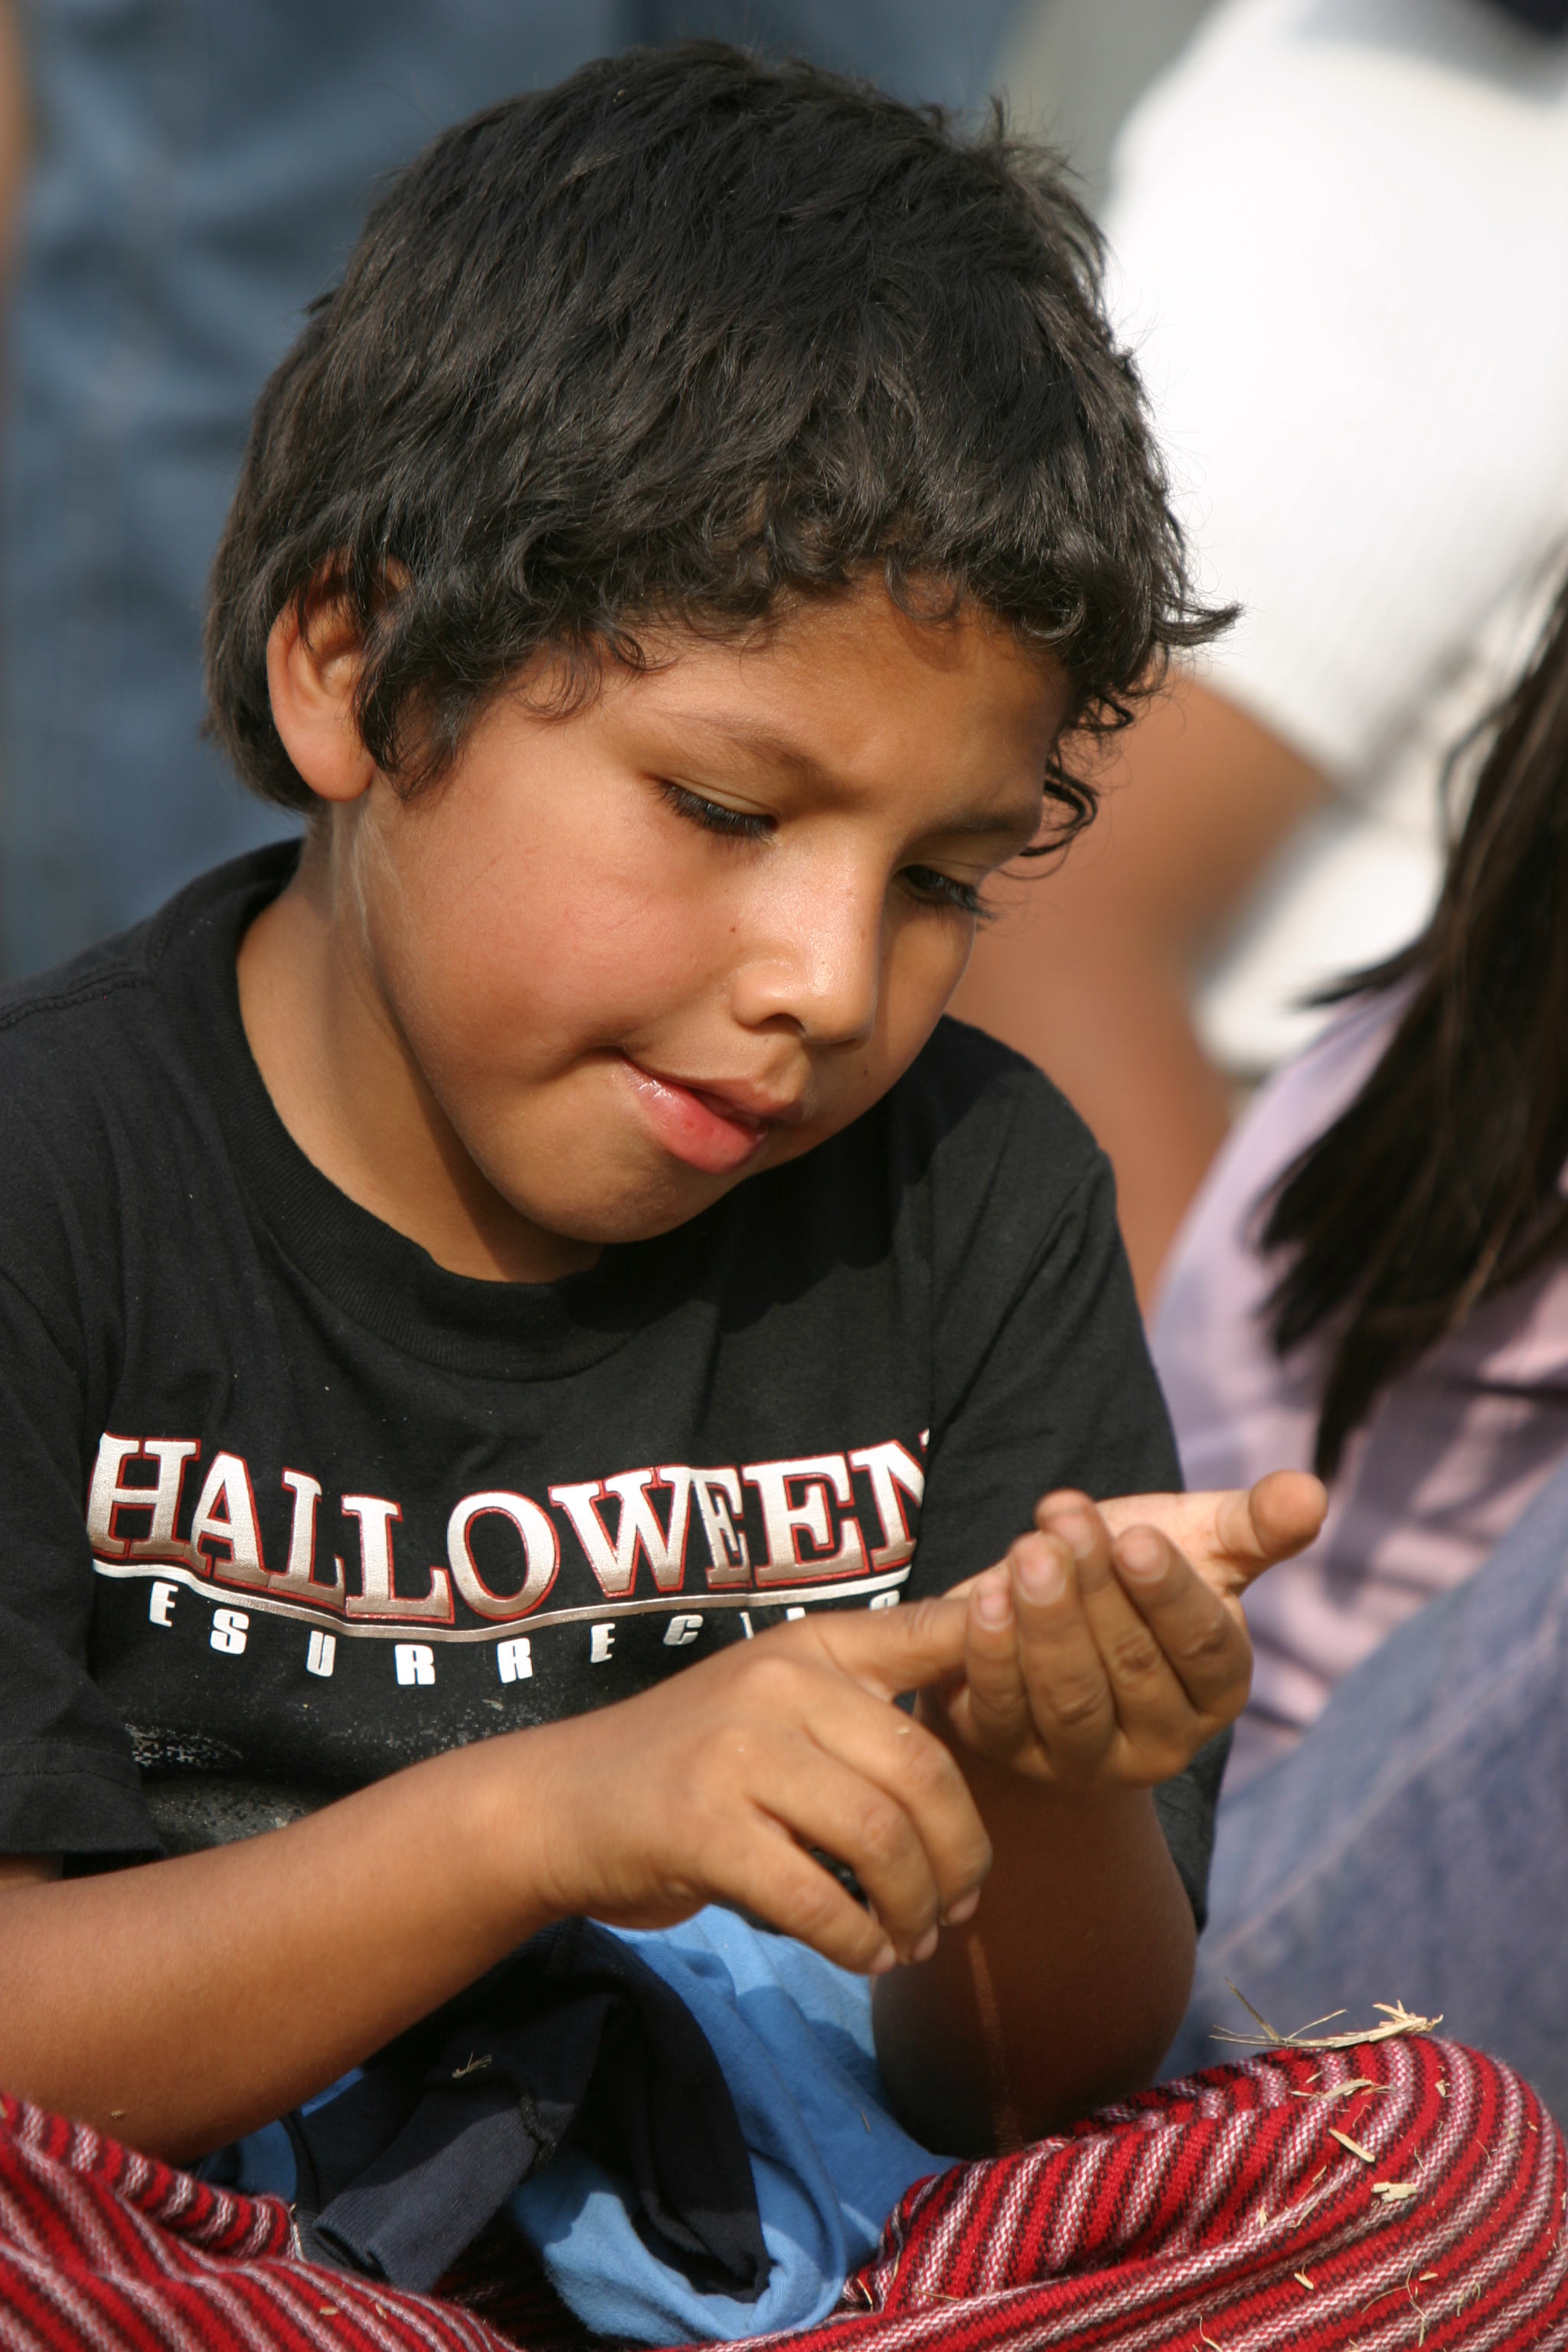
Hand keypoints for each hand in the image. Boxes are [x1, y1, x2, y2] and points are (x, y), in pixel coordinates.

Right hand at [527, 1602, 991, 1977]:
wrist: (564, 1802)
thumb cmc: (695, 1760)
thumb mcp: (779, 1699)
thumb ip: (869, 1696)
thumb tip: (994, 1685)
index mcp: (812, 1645)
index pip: (934, 1634)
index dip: (1005, 1656)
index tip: (1054, 1692)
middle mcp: (779, 1682)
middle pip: (923, 1769)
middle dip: (963, 1853)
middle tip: (962, 1904)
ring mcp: (737, 1751)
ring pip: (879, 1837)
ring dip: (914, 1906)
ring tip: (915, 1937)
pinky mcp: (702, 1827)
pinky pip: (814, 1897)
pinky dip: (856, 1940)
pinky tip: (865, 1952)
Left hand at [939, 1472, 1324, 1789]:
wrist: (1045, 1608)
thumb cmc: (1128, 1572)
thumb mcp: (1194, 1541)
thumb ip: (1254, 1524)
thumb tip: (1311, 1491)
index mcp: (1218, 1689)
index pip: (1204, 1648)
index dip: (1168, 1593)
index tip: (1133, 1538)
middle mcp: (1161, 1743)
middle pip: (1133, 1669)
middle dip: (1097, 1590)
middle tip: (1065, 1523)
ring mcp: (1085, 1761)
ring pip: (1071, 1699)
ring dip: (1047, 1622)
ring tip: (1028, 1552)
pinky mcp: (1013, 1755)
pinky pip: (1003, 1712)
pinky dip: (992, 1653)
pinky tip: (984, 1594)